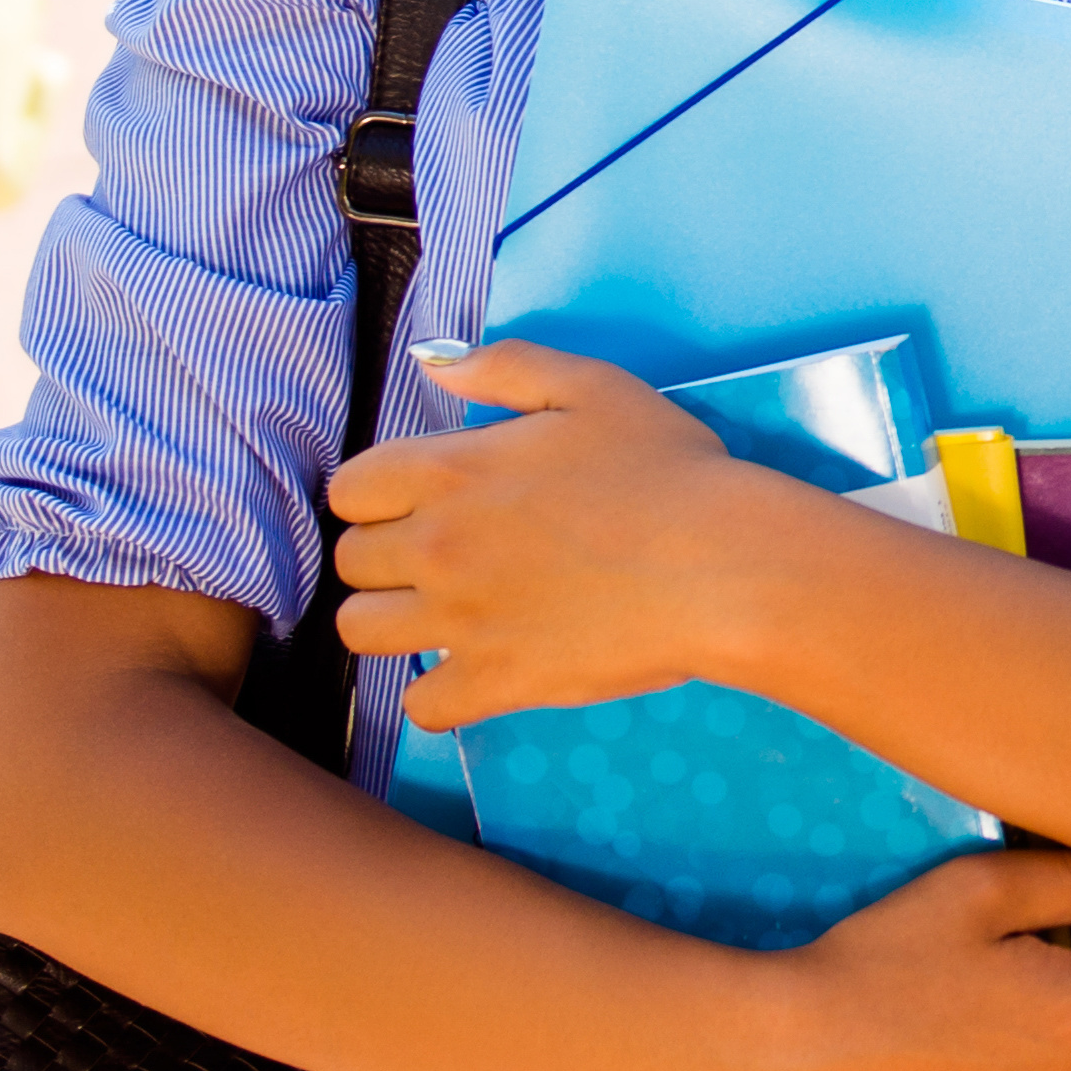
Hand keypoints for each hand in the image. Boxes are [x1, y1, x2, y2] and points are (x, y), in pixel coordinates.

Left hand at [341, 342, 815, 723]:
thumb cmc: (668, 470)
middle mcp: (437, 547)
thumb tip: (433, 365)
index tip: (418, 501)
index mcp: (450, 470)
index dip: (377, 494)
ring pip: (359, 633)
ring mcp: (460, 621)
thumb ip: (502, 367)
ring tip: (443, 615)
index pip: (347, 489)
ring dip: (392, 622)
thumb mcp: (591, 387)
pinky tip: (474, 670)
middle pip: (350, 561)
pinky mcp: (496, 682)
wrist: (723, 566)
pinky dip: (439, 694)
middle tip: (443, 557)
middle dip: (384, 556)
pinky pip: (421, 705)